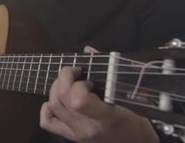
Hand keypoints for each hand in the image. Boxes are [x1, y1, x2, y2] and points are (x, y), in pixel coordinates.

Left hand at [39, 46, 158, 142]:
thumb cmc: (136, 120)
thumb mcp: (130, 96)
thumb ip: (109, 70)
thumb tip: (87, 50)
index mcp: (105, 118)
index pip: (78, 100)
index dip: (78, 84)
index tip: (87, 78)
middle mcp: (87, 127)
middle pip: (61, 98)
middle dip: (65, 78)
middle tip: (78, 75)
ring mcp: (77, 134)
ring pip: (52, 105)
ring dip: (57, 88)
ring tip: (71, 84)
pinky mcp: (71, 137)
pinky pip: (47, 122)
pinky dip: (47, 108)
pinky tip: (59, 101)